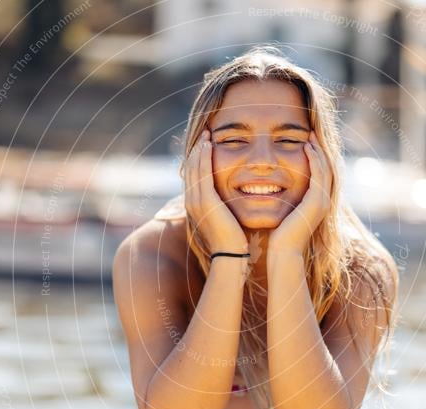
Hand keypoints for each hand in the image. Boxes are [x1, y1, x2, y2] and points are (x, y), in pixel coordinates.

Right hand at [184, 129, 248, 253]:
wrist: (231, 257)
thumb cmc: (234, 243)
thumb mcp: (227, 222)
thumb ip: (226, 210)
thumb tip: (232, 204)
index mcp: (195, 207)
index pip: (194, 177)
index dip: (198, 160)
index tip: (206, 146)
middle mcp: (191, 202)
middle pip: (191, 169)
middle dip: (197, 150)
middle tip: (205, 133)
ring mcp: (196, 201)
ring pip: (195, 168)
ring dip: (200, 149)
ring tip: (207, 134)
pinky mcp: (205, 201)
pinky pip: (203, 172)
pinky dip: (205, 156)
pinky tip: (210, 144)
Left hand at [269, 132, 331, 253]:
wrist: (283, 253)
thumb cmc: (278, 238)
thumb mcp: (284, 214)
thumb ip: (285, 202)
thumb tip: (274, 192)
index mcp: (317, 205)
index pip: (321, 175)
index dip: (317, 158)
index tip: (307, 142)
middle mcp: (324, 202)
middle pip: (328, 169)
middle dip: (320, 150)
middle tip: (312, 133)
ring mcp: (323, 202)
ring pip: (326, 169)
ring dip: (318, 150)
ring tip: (310, 136)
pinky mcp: (317, 202)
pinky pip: (319, 174)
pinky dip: (314, 159)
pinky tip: (306, 147)